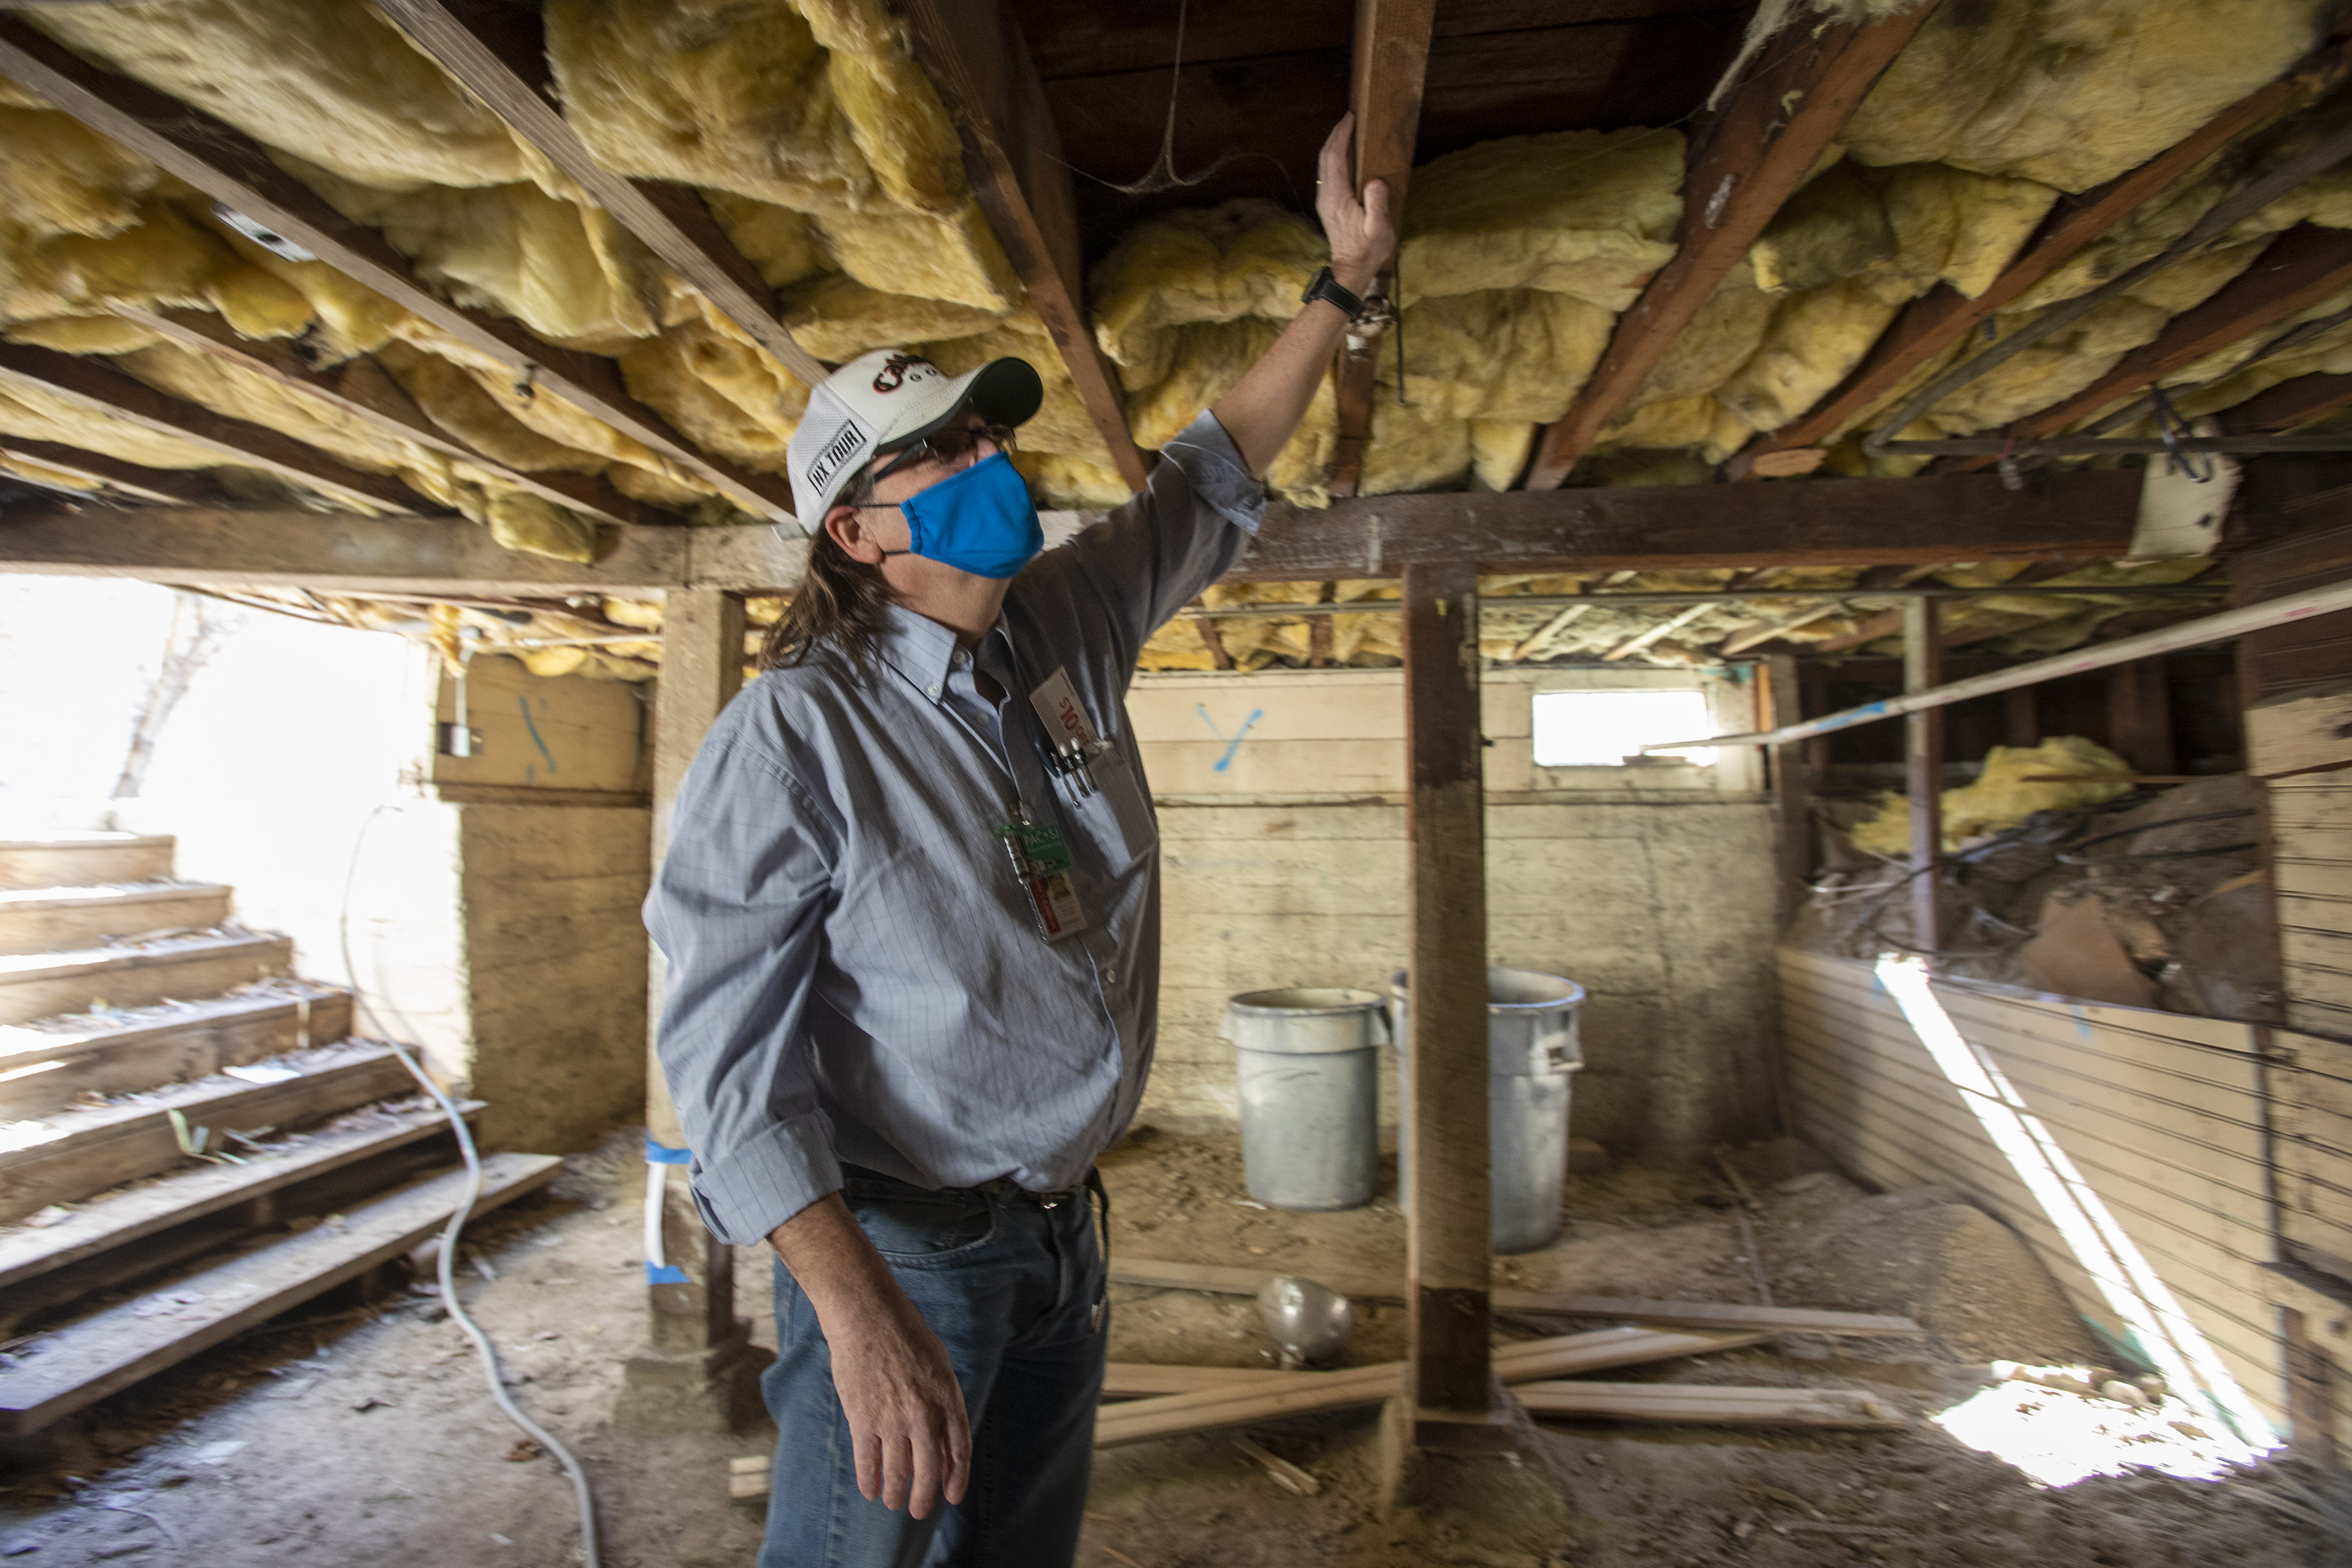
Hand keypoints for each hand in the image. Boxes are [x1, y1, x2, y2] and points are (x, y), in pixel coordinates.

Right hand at [825, 1287, 971, 1518]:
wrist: (867, 1313)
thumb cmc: (904, 1333)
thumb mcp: (938, 1363)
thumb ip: (942, 1401)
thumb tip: (940, 1440)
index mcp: (948, 1396)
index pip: (959, 1451)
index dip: (956, 1479)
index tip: (951, 1496)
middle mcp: (924, 1413)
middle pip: (928, 1471)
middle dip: (923, 1497)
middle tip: (917, 1510)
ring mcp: (893, 1418)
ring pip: (897, 1473)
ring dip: (895, 1494)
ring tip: (892, 1502)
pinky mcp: (863, 1419)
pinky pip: (867, 1462)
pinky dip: (869, 1481)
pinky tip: (870, 1490)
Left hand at [1315, 112, 1397, 296]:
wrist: (1351, 270)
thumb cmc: (1367, 251)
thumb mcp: (1378, 230)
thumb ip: (1377, 205)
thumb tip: (1375, 181)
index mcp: (1337, 197)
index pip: (1334, 157)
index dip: (1341, 135)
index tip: (1350, 118)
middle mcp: (1327, 195)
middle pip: (1326, 156)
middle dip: (1336, 134)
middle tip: (1349, 117)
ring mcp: (1326, 200)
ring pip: (1325, 164)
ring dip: (1334, 144)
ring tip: (1347, 129)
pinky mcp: (1329, 204)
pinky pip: (1328, 173)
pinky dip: (1335, 157)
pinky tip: (1345, 154)